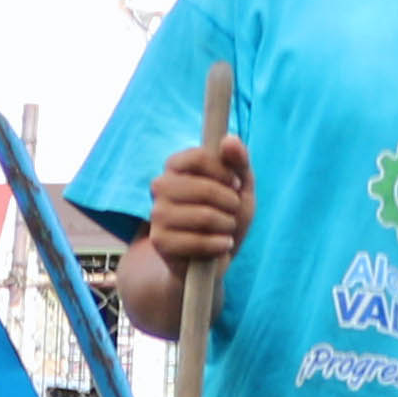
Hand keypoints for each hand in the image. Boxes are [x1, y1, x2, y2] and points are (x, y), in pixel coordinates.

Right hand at [147, 135, 251, 266]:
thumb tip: (229, 140)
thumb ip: (238, 161)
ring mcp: (157, 214)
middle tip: (233, 211)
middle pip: (203, 187)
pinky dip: (218, 244)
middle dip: (230, 202)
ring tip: (228, 229)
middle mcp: (160, 186)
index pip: (198, 157)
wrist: (213, 257)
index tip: (235, 184)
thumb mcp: (240, 185)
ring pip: (203, 215)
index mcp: (175, 166)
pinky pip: (197, 241)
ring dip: (226, 224)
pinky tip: (222, 245)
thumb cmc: (226, 214)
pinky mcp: (160, 241)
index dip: (224, 171)